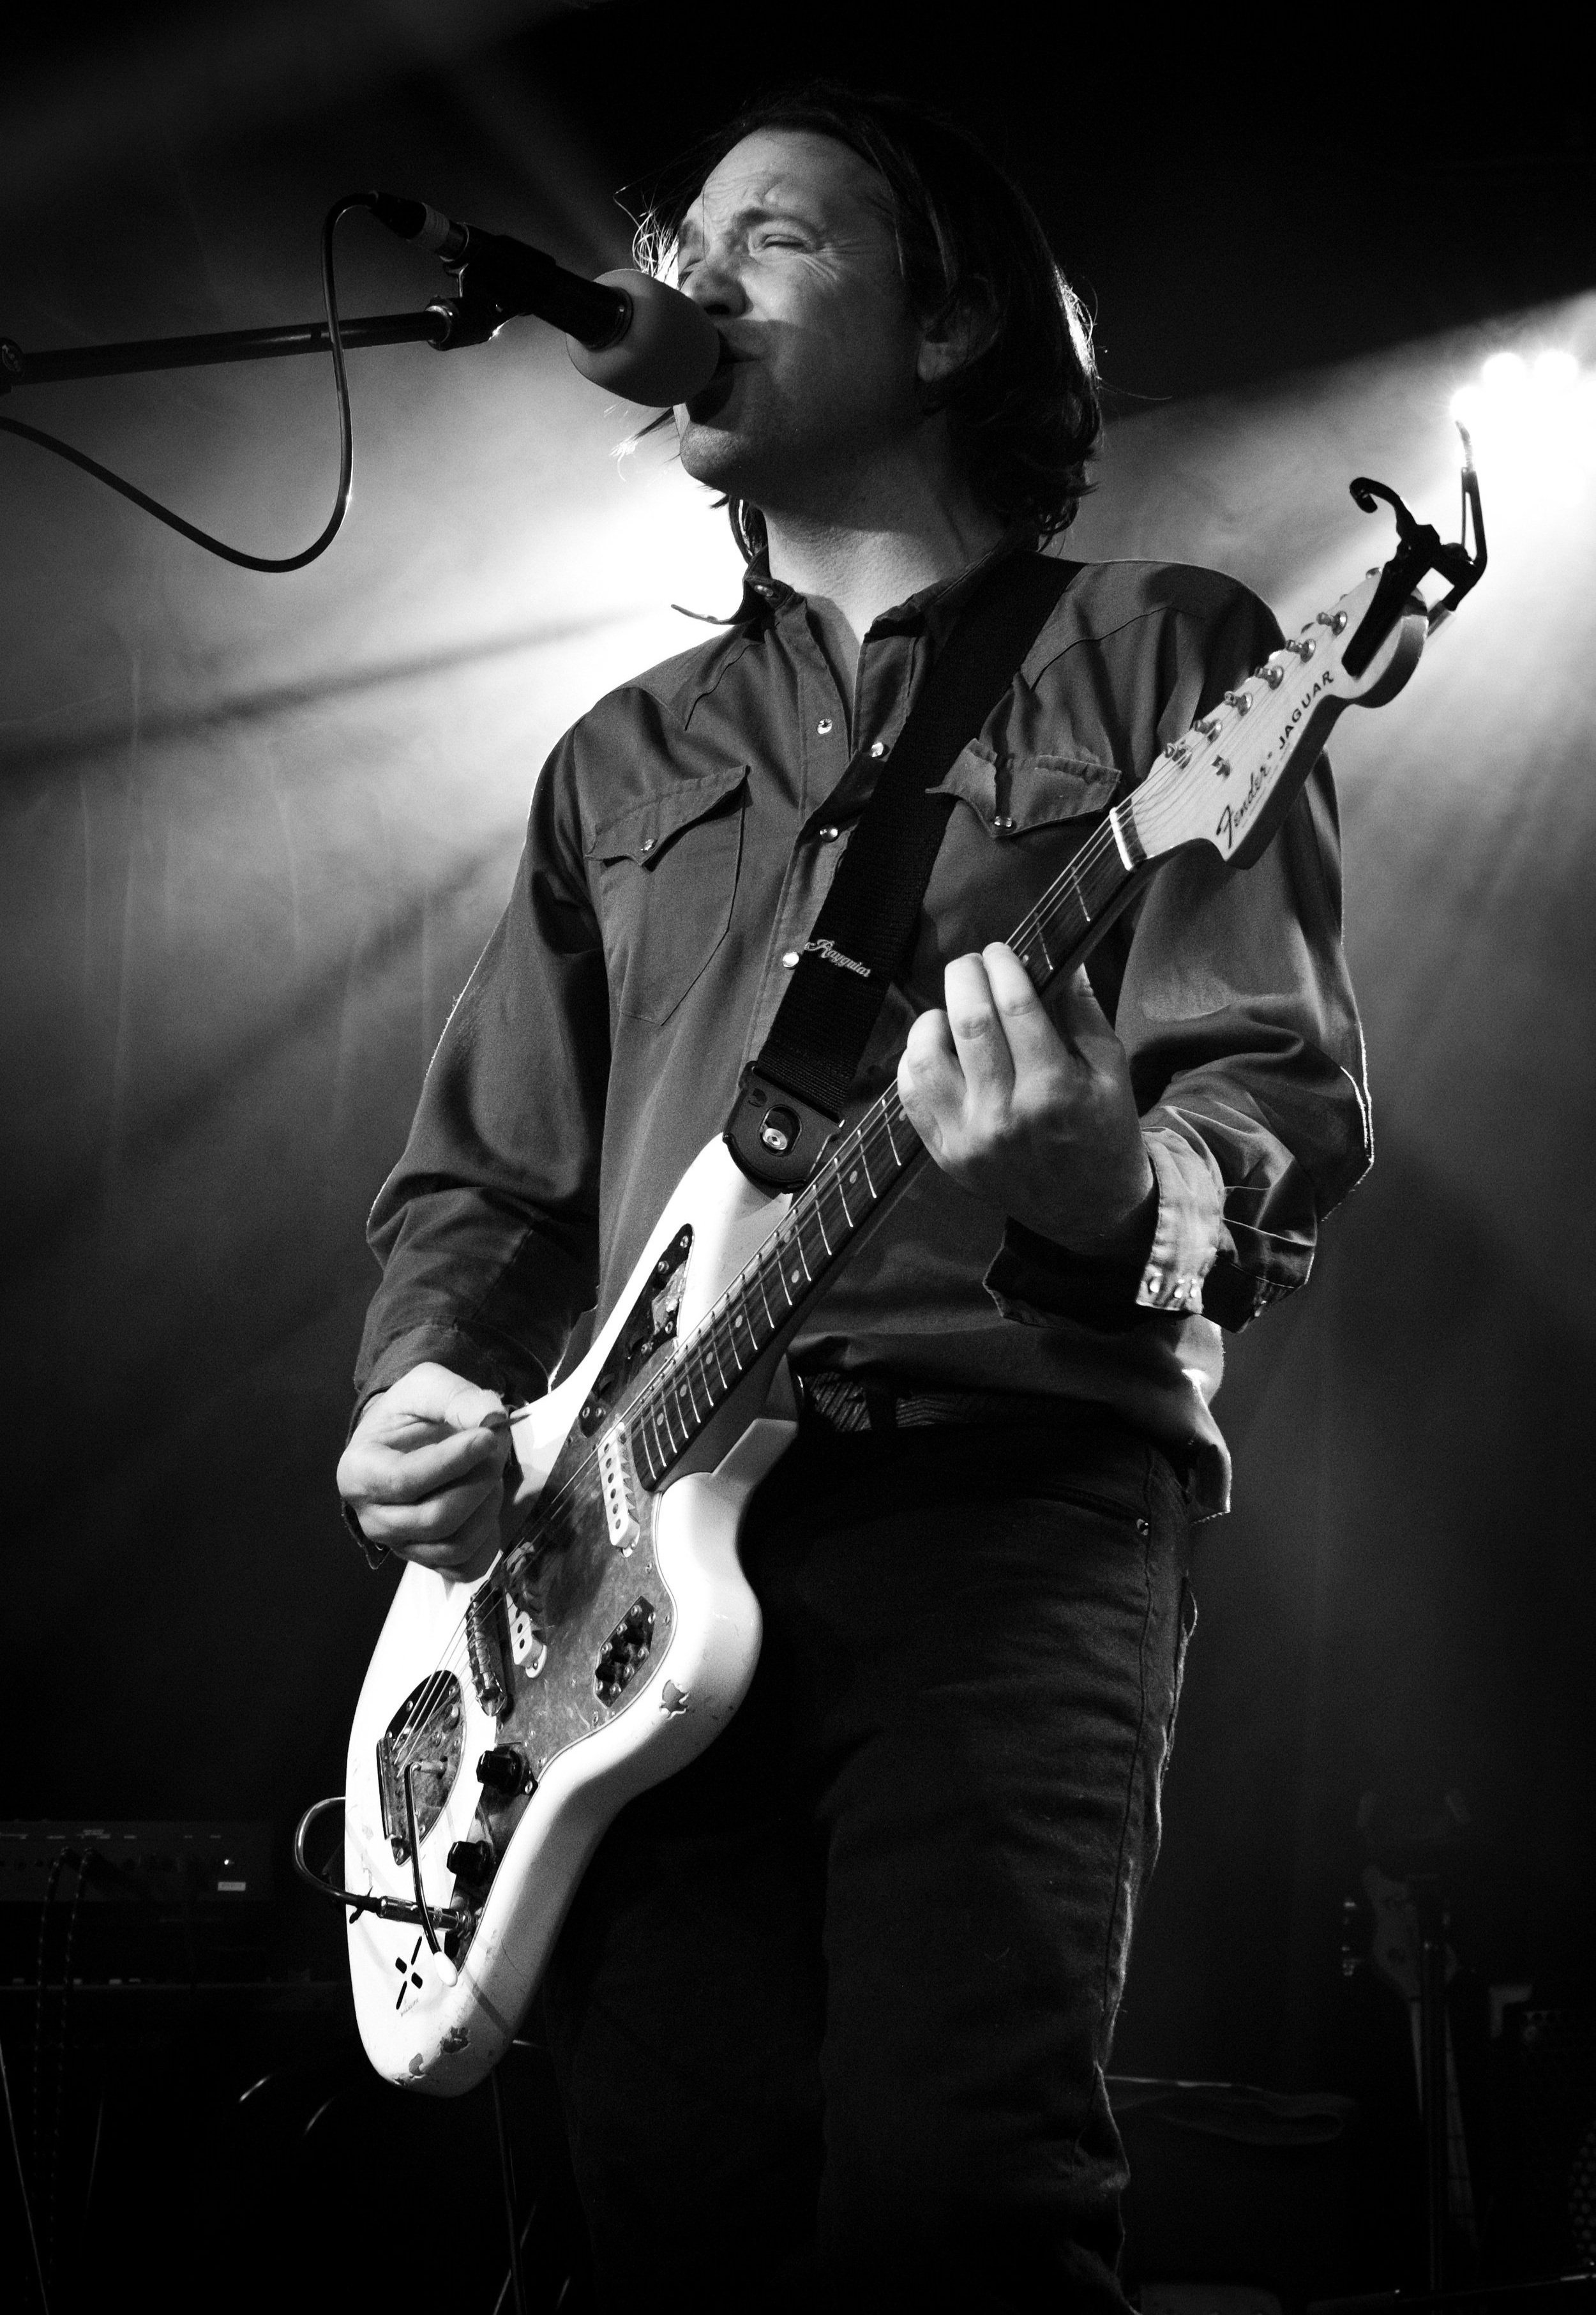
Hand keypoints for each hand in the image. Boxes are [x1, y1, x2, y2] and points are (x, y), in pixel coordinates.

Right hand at [336, 1362, 510, 1577]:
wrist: (405, 1439)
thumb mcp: (427, 1386)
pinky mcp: (426, 1560)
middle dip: (478, 1483)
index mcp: (359, 1472)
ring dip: (487, 1508)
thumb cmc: (409, 1413)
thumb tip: (492, 1419)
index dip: (452, 1462)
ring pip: (453, 1546)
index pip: (405, 1480)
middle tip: (497, 1450)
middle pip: (434, 1518)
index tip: (487, 1437)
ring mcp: (399, 1544)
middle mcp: (372, 1518)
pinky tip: (488, 1505)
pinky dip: (489, 1540)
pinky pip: (465, 1567)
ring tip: (491, 1474)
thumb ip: (457, 1398)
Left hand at [897, 943, 1153, 1250]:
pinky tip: (935, 1047)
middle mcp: (1005, 1114)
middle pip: (968, 1021)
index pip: (1016, 1006)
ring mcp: (968, 1137)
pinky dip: (914, 1060)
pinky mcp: (944, 1154)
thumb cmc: (1104, 1131)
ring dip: (933, 1018)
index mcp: (1054, 1089)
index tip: (1001, 951)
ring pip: (926, 1057)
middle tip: (973, 964)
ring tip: (951, 1010)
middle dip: (966, 976)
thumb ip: (1082, 1011)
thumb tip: (1057, 956)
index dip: (1004, 966)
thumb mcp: (1111, 1070)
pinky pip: (910, 1095)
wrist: (1087, 1210)